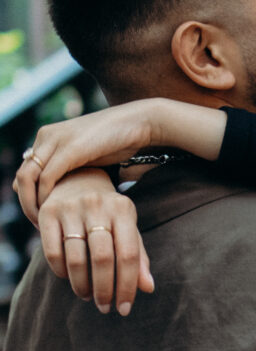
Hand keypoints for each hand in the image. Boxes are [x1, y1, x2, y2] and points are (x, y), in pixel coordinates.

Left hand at [14, 98, 226, 224]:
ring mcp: (56, 140)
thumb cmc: (118, 144)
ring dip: (32, 204)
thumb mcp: (86, 158)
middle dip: (27, 204)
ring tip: (44, 223)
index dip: (28, 197)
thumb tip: (54, 192)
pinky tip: (56, 213)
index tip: (41, 219)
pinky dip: (46, 198)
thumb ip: (68, 170)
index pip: (25, 172)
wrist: (139, 124)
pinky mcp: (69, 149)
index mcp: (48, 137)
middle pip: (22, 176)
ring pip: (27, 178)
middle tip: (39, 225)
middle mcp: (47, 136)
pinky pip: (46, 178)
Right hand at [38, 168, 154, 314]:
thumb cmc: (108, 215)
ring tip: (88, 296)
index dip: (127, 285)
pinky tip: (69, 279)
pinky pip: (53, 253)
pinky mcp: (48, 212)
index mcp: (123, 209)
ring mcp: (71, 207)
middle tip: (105, 307)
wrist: (76, 181)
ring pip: (76, 259)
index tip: (125, 308)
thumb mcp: (127, 228)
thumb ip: (138, 257)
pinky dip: (61, 273)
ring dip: (82, 286)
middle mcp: (98, 205)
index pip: (129, 254)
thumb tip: (148, 288)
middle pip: (102, 259)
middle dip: (104, 290)